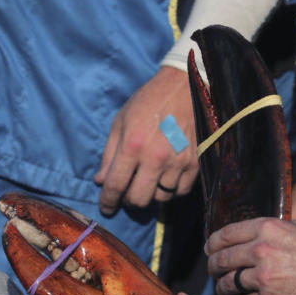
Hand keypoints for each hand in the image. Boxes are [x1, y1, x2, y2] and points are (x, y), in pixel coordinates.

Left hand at [96, 66, 198, 215]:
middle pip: (138, 200)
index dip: (107, 201)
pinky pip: (180, 192)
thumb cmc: (148, 101)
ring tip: (148, 181)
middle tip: (127, 192)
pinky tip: (165, 179)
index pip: (115, 186)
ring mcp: (178, 162)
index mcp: (132, 145)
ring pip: (160, 199)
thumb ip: (109, 154)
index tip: (106, 208)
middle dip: (128, 201)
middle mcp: (155, 158)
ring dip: (151, 195)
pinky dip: (170, 191)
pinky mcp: (195, 164)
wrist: (185, 87)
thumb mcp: (121, 121)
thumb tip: (100, 181)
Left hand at [204, 217, 295, 294]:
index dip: (213, 243)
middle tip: (213, 271)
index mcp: (267, 228)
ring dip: (222, 287)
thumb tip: (259, 232)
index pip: (226, 234)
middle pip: (221, 260)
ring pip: (227, 283)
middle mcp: (261, 250)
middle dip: (213, 267)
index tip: (209, 249)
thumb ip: (277, 230)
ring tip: (224, 289)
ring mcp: (263, 277)